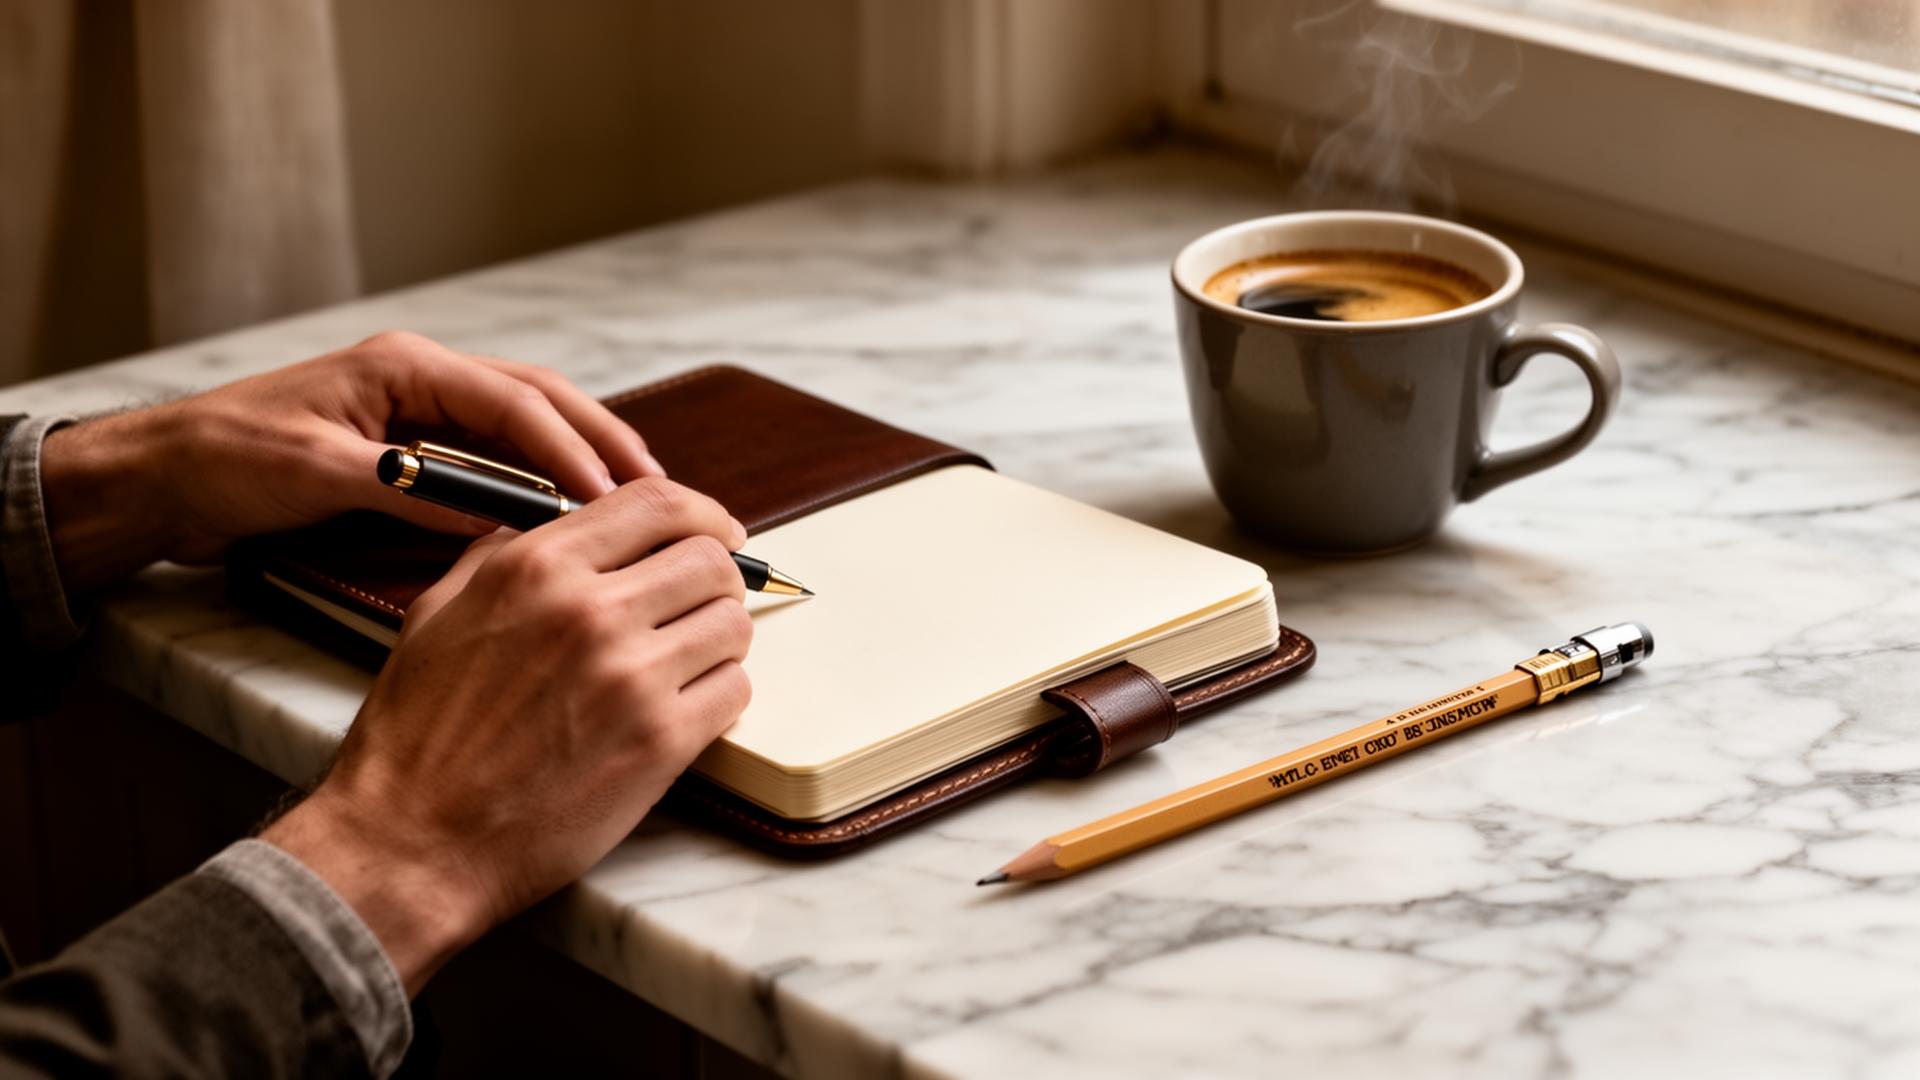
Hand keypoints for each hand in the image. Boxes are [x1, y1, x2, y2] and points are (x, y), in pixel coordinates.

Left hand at [40, 331, 664, 592]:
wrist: (163, 479)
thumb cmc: (225, 460)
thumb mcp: (317, 473)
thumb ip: (409, 487)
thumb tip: (494, 516)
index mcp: (404, 366)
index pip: (513, 403)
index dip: (568, 450)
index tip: (609, 496)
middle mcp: (420, 379)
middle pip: (536, 401)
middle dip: (598, 441)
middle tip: (654, 487)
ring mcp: (417, 411)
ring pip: (522, 425)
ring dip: (576, 457)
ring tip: (629, 497)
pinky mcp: (409, 447)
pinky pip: (493, 454)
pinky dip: (537, 477)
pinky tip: (565, 510)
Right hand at [263, 479, 753, 992]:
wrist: (412, 841)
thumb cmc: (417, 738)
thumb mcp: (439, 614)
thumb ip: (504, 556)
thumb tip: (560, 525)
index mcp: (536, 568)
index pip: (658, 501)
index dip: (703, 513)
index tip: (716, 533)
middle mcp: (589, 611)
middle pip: (710, 559)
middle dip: (715, 580)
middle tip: (698, 607)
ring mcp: (630, 676)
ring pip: (732, 623)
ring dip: (719, 640)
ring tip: (688, 662)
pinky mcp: (660, 742)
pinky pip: (735, 690)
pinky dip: (720, 696)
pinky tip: (685, 708)